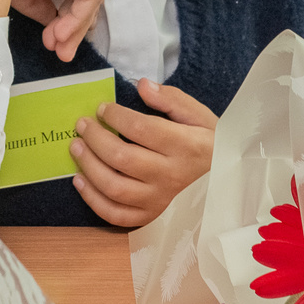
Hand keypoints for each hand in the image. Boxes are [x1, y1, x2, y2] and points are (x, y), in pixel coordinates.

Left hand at [70, 80, 217, 226]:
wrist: (228, 185)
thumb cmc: (212, 146)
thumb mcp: (201, 117)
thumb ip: (172, 100)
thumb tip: (142, 85)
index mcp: (184, 147)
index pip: (141, 129)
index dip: (116, 116)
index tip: (102, 108)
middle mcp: (170, 176)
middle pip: (121, 158)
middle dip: (94, 138)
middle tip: (82, 124)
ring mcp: (159, 201)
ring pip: (114, 187)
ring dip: (88, 166)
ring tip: (76, 148)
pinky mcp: (151, 218)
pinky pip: (116, 215)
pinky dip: (93, 200)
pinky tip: (80, 181)